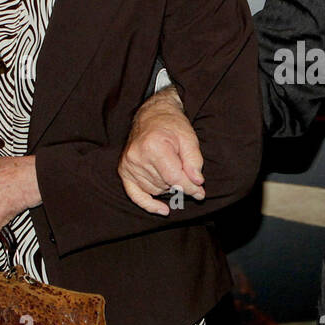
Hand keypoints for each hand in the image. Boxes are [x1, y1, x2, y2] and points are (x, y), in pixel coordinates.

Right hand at [118, 85, 205, 215]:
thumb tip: (197, 183)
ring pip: (155, 190)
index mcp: (154, 147)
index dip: (190, 188)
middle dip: (180, 184)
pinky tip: (163, 210)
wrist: (152, 115)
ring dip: (168, 186)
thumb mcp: (189, 138)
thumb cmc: (172, 125)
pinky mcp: (124, 170)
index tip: (200, 192)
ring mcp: (128, 165)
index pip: (174, 178)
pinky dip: (149, 204)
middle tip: (188, 175)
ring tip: (172, 170)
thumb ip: (194, 161)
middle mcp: (138, 157)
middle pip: (166, 184)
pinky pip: (135, 195)